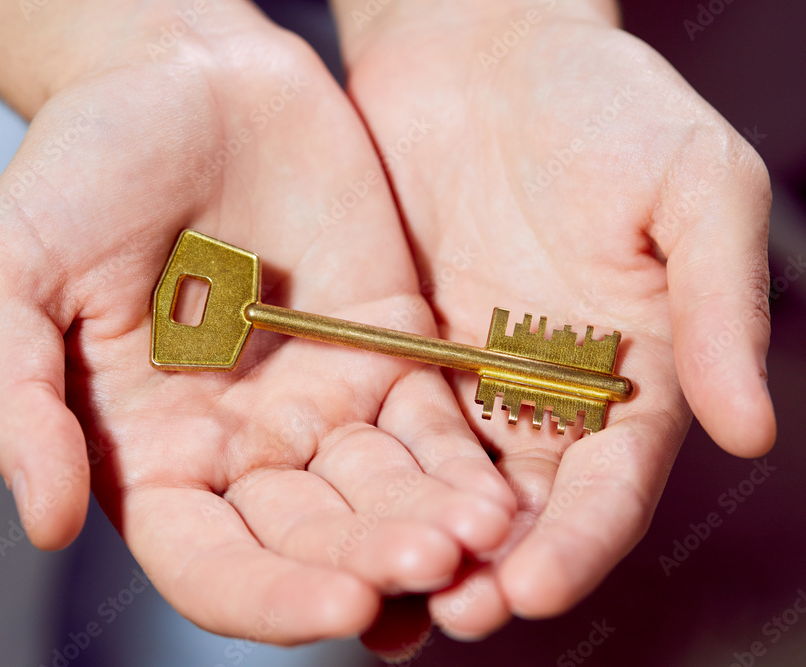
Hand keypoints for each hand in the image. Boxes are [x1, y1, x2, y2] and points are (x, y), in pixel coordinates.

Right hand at [0, 0, 515, 643]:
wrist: (181, 75)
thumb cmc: (80, 168)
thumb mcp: (11, 274)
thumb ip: (16, 399)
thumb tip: (47, 521)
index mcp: (151, 452)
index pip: (209, 560)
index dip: (269, 596)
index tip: (339, 602)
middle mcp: (242, 444)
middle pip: (312, 541)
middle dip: (373, 562)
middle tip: (433, 565)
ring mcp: (322, 399)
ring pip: (384, 494)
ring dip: (434, 524)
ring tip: (483, 536)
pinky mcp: (386, 347)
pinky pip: (433, 423)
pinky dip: (464, 460)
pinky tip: (499, 489)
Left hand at [330, 0, 774, 641]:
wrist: (486, 53)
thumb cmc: (607, 104)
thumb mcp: (695, 187)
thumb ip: (723, 306)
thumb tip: (751, 430)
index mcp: (632, 379)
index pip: (607, 488)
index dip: (575, 544)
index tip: (533, 588)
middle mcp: (545, 398)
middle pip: (518, 512)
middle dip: (486, 570)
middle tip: (445, 614)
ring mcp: (465, 381)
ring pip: (441, 488)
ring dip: (414, 544)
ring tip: (376, 596)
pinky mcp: (392, 354)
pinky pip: (375, 429)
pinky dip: (358, 478)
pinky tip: (325, 521)